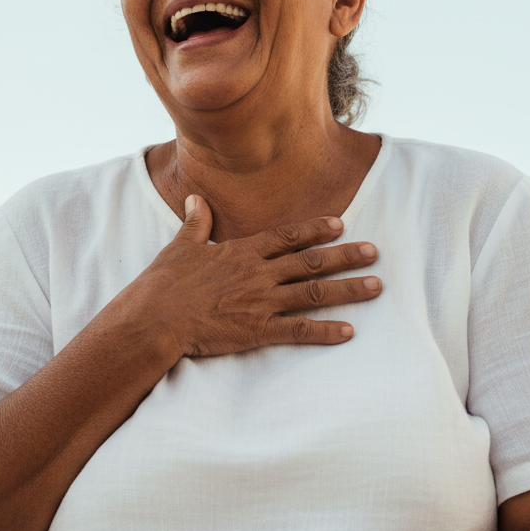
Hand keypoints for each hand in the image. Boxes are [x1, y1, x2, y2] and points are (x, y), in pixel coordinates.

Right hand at [122, 194, 381, 359]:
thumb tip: (195, 198)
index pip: (288, 236)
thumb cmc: (164, 284)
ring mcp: (261, 303)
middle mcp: (259, 274)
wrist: (153, 320)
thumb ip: (195, 222)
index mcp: (242, 251)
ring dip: (347, 289)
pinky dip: (325, 332)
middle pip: (311, 262)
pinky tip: (349, 332)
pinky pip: (298, 332)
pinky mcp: (257, 331)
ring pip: (313, 293)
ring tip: (375, 286)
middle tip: (374, 252)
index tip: (341, 224)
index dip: (316, 229)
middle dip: (346, 256)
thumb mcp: (180, 246)